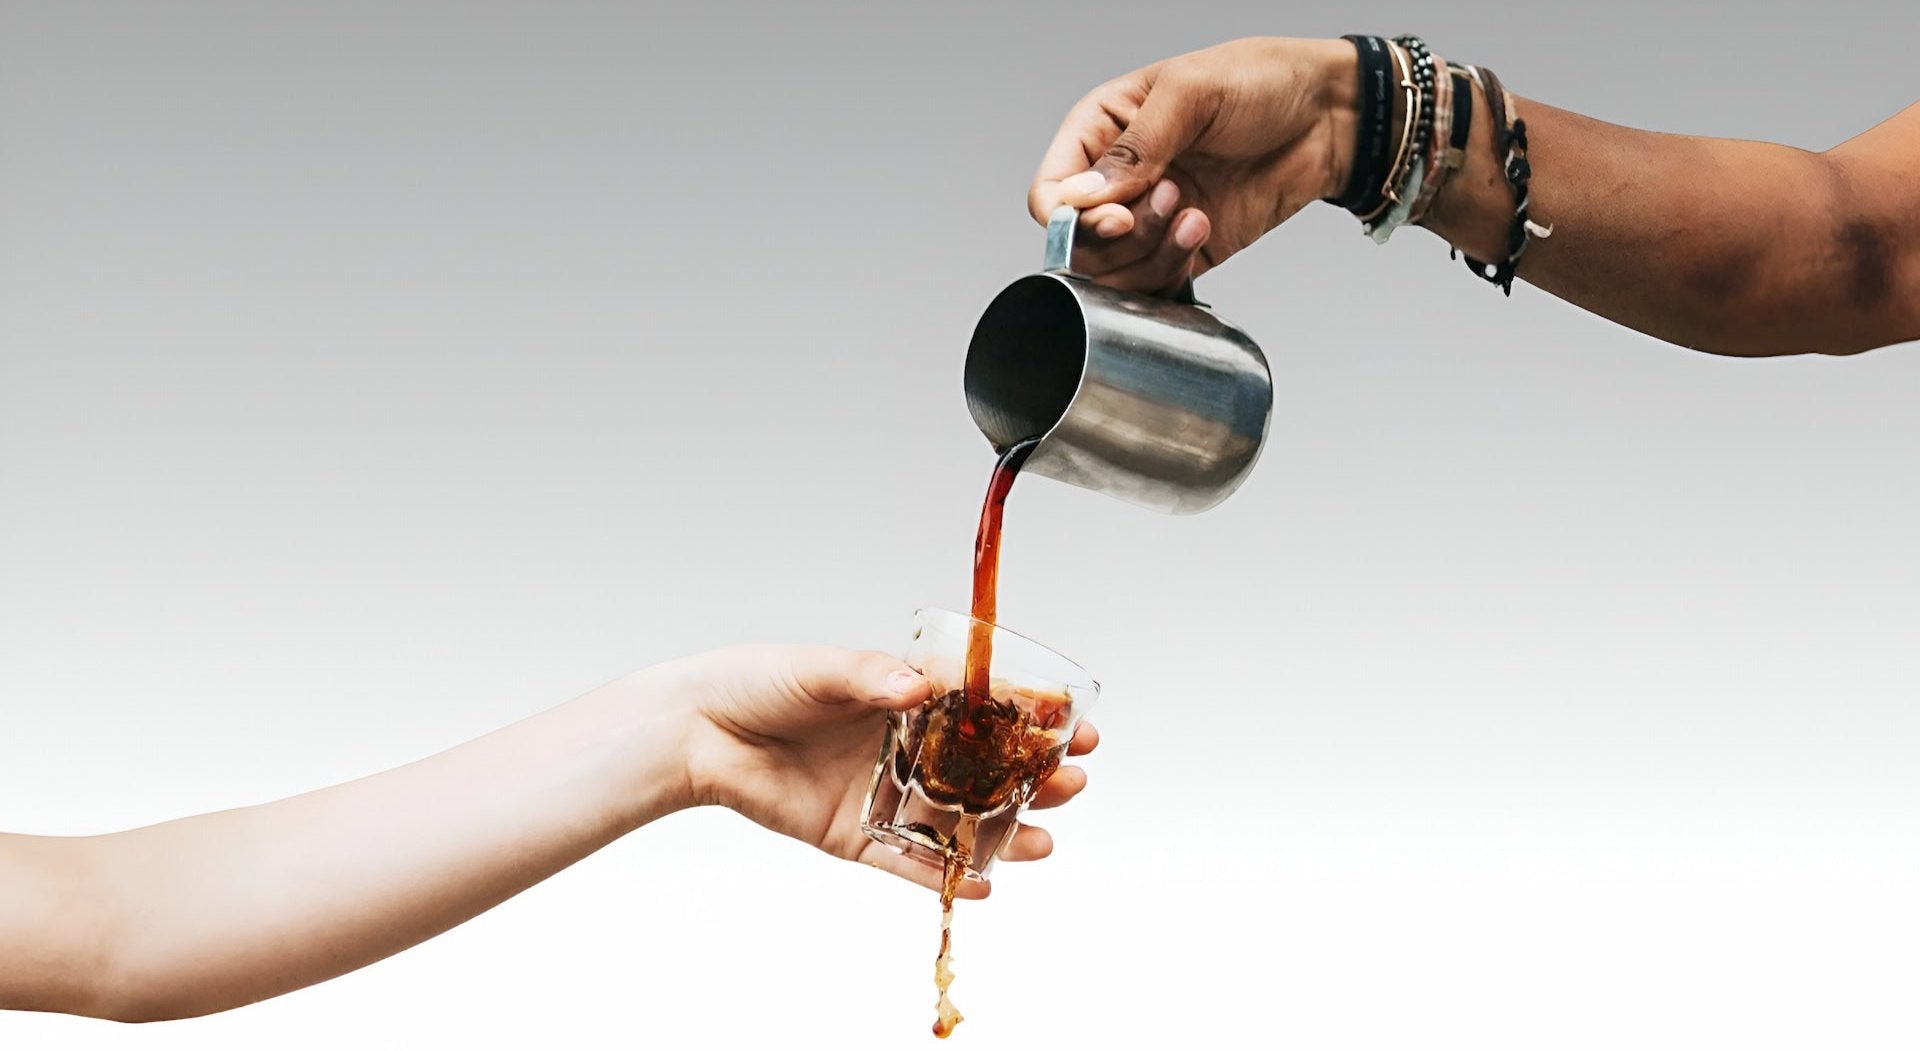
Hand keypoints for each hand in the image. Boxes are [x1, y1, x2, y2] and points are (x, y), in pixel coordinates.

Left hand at [666, 645, 1097, 898]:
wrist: (697, 731)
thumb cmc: (759, 682)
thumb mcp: (821, 668)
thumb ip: (871, 676)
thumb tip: (918, 688)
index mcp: (906, 698)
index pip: (986, 709)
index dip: (1034, 718)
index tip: (1076, 725)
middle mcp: (904, 747)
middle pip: (984, 769)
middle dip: (1033, 777)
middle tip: (1071, 781)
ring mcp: (883, 794)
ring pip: (957, 819)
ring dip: (1005, 831)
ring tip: (1044, 838)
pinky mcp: (854, 835)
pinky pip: (908, 862)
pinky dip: (944, 875)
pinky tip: (986, 882)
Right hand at [1028, 37, 1358, 294]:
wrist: (1330, 116)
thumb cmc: (1263, 81)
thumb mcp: (1191, 92)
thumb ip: (1135, 146)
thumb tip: (1084, 198)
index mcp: (1102, 129)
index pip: (1051, 193)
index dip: (1071, 218)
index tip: (1117, 217)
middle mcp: (1119, 179)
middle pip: (1078, 244)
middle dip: (1121, 236)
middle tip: (1171, 200)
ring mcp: (1150, 218)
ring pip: (1113, 272)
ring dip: (1151, 253)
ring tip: (1193, 212)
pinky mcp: (1184, 250)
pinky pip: (1154, 285)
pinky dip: (1171, 272)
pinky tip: (1203, 230)